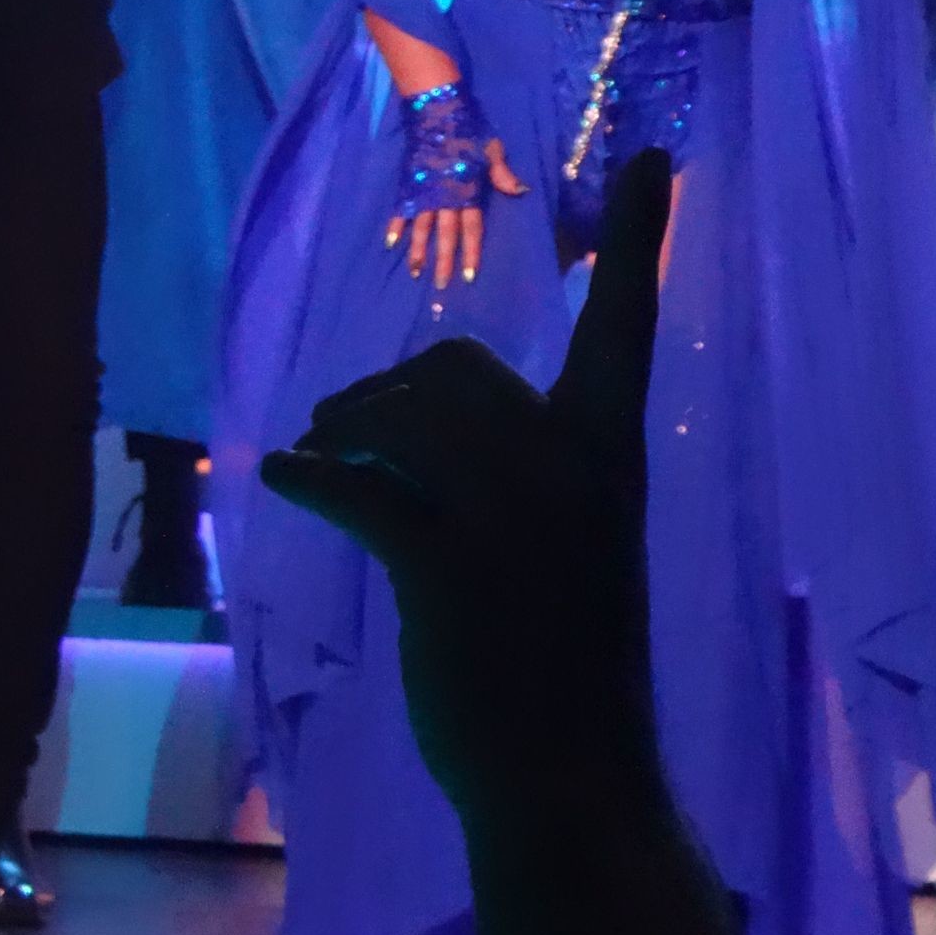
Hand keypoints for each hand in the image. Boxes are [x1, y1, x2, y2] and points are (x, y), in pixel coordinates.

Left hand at [263, 149, 671, 814]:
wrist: (571, 778)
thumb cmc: (575, 667)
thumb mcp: (576, 549)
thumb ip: (531, 476)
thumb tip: (426, 422)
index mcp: (612, 458)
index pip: (629, 326)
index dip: (640, 240)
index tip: (653, 156)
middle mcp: (568, 468)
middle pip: (458, 369)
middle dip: (389, 388)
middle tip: (345, 419)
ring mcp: (509, 516)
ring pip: (404, 415)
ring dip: (344, 424)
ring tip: (316, 449)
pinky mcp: (445, 565)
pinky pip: (359, 488)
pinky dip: (309, 476)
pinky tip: (282, 479)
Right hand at [387, 137, 527, 287]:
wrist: (437, 112)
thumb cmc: (468, 129)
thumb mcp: (492, 150)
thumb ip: (502, 174)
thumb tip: (521, 191)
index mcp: (468, 192)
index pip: (471, 229)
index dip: (471, 252)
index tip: (469, 275)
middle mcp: (446, 198)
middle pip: (446, 235)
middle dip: (444, 261)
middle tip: (441, 285)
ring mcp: (425, 192)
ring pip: (422, 228)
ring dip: (418, 251)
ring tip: (415, 272)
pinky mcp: (409, 184)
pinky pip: (401, 210)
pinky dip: (395, 226)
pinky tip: (390, 244)